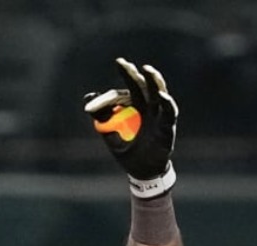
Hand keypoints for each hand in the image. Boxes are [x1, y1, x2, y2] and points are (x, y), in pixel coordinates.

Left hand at [84, 58, 177, 196]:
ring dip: (154, 81)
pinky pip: (169, 113)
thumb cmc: (128, 151)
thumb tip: (88, 99)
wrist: (141, 171)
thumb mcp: (109, 133)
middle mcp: (148, 108)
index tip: (115, 68)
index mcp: (135, 108)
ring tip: (146, 70)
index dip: (119, 82)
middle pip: (143, 86)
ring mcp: (159, 116)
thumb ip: (101, 117)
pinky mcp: (167, 127)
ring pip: (159, 94)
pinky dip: (167, 104)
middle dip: (133, 74)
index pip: (126, 90)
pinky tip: (161, 96)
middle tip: (123, 63)